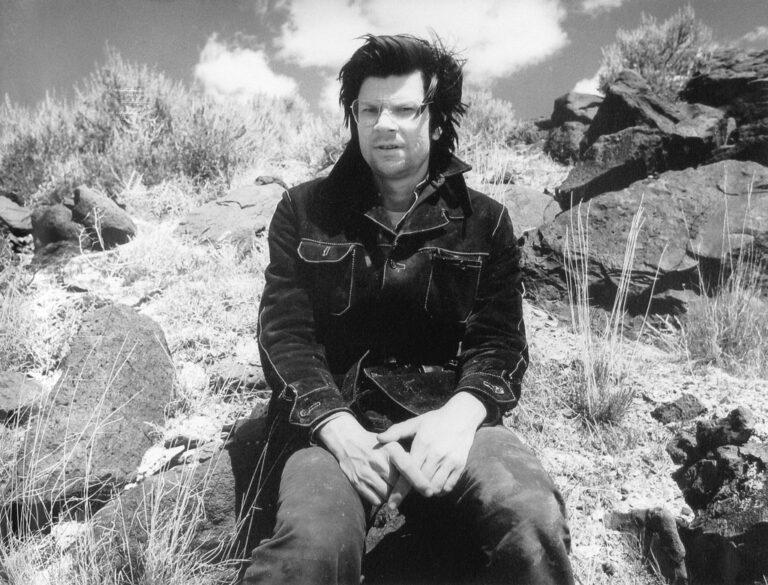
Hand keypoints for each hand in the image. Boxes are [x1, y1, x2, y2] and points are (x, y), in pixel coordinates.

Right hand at [317, 413, 429, 505]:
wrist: (347, 441)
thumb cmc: (376, 444)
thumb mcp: (392, 443)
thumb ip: (407, 457)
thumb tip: (425, 474)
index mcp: (390, 448)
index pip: (407, 467)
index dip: (419, 481)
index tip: (429, 491)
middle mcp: (377, 461)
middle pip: (399, 485)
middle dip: (403, 488)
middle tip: (403, 484)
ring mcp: (366, 472)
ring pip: (388, 495)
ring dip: (391, 494)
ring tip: (388, 483)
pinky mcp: (357, 483)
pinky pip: (376, 500)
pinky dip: (380, 498)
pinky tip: (379, 487)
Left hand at [377, 392, 486, 507]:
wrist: (462, 416)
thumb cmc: (435, 420)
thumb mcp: (415, 423)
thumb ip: (396, 432)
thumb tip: (379, 439)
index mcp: (422, 445)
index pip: (408, 473)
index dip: (399, 491)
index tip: (391, 504)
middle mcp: (436, 454)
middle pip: (420, 483)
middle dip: (412, 490)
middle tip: (407, 490)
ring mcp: (449, 461)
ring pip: (435, 488)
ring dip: (426, 492)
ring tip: (421, 488)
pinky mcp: (460, 465)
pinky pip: (449, 486)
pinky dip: (440, 491)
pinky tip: (435, 487)